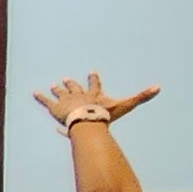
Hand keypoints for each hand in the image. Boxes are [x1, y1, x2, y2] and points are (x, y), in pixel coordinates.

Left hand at [33, 74, 157, 129]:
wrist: (87, 119)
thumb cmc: (105, 113)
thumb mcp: (125, 105)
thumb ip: (142, 97)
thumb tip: (159, 87)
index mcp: (94, 93)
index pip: (94, 84)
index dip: (93, 79)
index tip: (91, 72)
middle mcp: (79, 94)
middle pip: (75, 87)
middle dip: (72, 84)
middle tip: (66, 79)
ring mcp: (66, 100)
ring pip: (61, 93)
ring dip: (58, 90)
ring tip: (54, 86)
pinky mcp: (55, 107)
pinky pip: (46, 101)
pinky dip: (40, 97)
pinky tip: (33, 93)